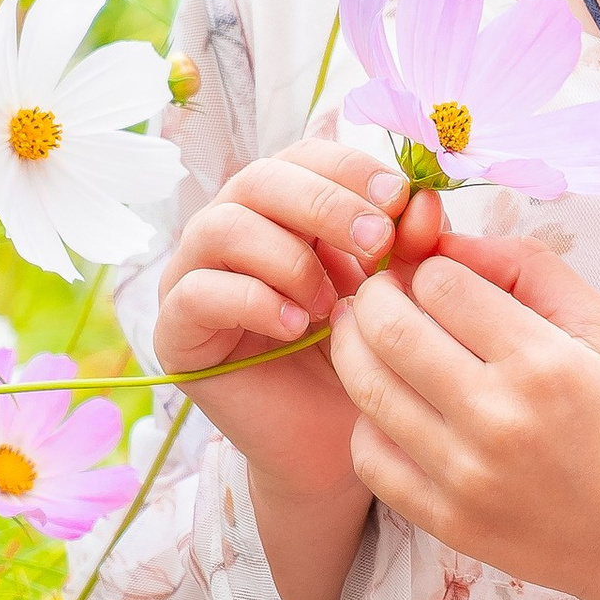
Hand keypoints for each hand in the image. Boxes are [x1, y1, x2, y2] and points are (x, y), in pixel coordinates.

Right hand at [152, 141, 443, 599]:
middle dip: (325, 204)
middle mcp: (231, 228)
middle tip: (377, 243)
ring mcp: (194, 275)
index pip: (305, 155)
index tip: (402, 201)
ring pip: (223, 225)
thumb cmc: (368, 359)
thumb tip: (423, 202)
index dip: (351, 170)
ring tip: (333, 303)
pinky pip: (198, 292)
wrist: (338, 444)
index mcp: (284, 206)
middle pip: (259, 178)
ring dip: (289, 255)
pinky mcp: (175, 330)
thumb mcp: (395, 293)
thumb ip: (408, 245)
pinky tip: (298, 326)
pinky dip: (254, 300)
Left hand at [329, 232, 599, 599]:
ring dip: (354, 348)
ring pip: (367, 388)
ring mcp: (466, 475)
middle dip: (374, 295)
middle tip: (381, 293)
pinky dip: (367, 420)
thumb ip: (527, 269)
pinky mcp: (446, 519)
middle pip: (388, 329)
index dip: (429, 268)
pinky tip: (390, 405)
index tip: (437, 279)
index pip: (439, 284)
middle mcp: (499, 418)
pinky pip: (369, 456)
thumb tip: (446, 240)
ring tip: (366, 334)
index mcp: (543, 362)